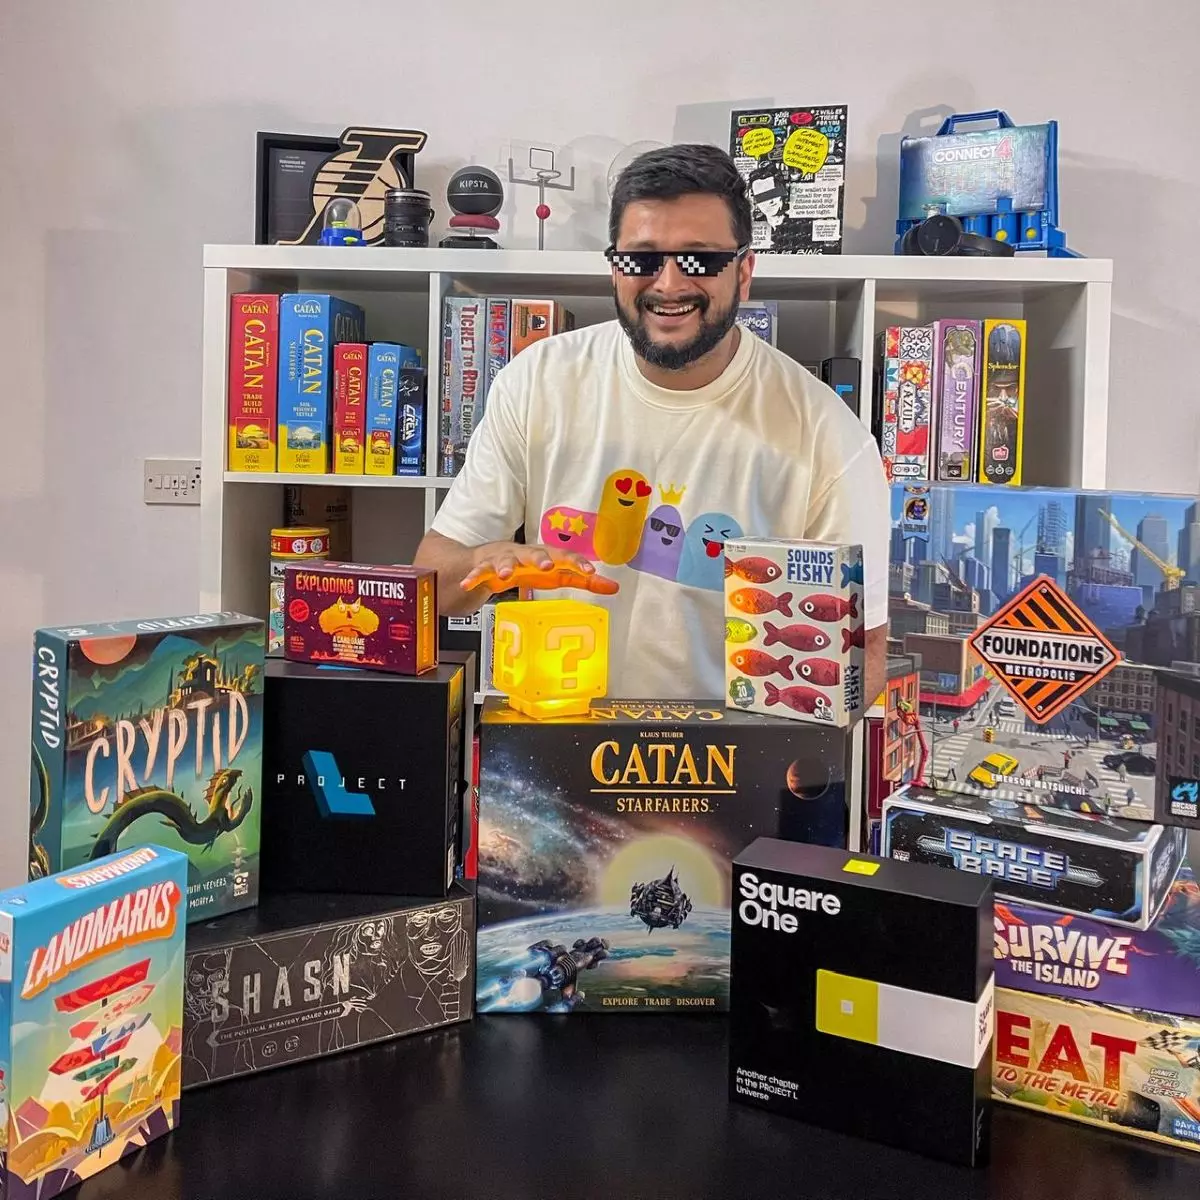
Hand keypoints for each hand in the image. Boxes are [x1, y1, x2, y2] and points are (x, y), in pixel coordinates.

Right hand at [461, 542, 608, 594]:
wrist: (490, 561)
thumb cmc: (529, 568)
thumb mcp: (557, 575)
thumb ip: (583, 581)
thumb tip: (613, 586)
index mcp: (546, 555)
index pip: (564, 556)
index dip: (577, 563)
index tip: (590, 571)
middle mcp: (525, 554)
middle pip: (534, 552)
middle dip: (540, 558)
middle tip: (547, 566)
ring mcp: (504, 559)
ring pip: (505, 560)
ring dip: (506, 566)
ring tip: (506, 574)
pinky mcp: (484, 567)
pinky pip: (478, 572)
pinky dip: (473, 578)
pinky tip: (468, 584)